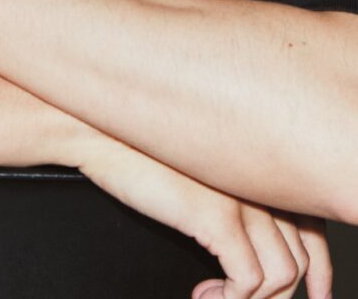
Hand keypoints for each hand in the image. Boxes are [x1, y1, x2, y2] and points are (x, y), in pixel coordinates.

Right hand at [74, 132, 331, 298]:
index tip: (307, 294)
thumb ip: (220, 194)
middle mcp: (257, 179)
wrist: (96, 131)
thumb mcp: (189, 173)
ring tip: (212, 297)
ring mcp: (242, 197)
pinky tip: (202, 295)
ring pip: (282, 275)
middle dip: (282, 296)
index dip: (316, 269)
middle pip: (302, 255)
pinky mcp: (218, 218)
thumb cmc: (130, 149)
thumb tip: (230, 239)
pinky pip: (250, 282)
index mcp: (253, 165)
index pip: (310, 226)